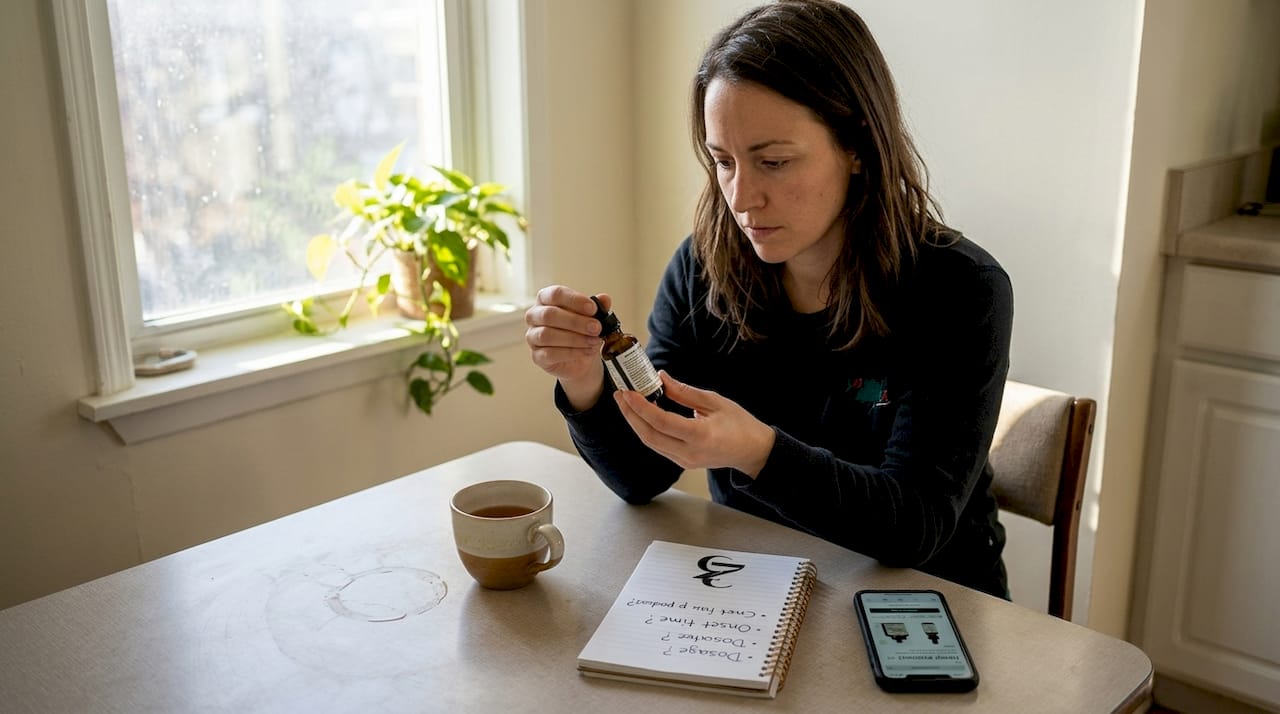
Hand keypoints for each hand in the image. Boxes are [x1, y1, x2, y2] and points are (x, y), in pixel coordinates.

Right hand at [525, 286, 606, 409]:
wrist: (582, 358)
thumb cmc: (582, 331)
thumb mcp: (593, 317)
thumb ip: (598, 307)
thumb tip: (604, 298)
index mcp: (546, 299)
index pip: (555, 294)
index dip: (574, 300)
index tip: (593, 308)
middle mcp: (535, 316)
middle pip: (549, 314)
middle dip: (576, 321)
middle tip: (596, 327)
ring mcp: (533, 336)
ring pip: (547, 334)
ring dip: (574, 338)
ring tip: (594, 341)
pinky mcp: (537, 356)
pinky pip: (550, 353)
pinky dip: (572, 352)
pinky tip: (586, 351)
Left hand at [614, 371, 775, 476]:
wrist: (752, 451)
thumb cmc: (739, 424)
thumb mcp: (715, 402)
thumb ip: (685, 392)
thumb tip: (661, 378)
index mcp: (700, 436)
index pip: (662, 422)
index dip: (641, 407)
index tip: (628, 392)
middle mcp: (689, 453)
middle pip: (649, 436)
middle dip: (631, 415)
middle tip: (620, 395)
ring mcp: (685, 461)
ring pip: (651, 442)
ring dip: (636, 422)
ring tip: (626, 402)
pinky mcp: (683, 462)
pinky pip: (658, 446)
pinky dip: (647, 429)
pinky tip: (641, 414)